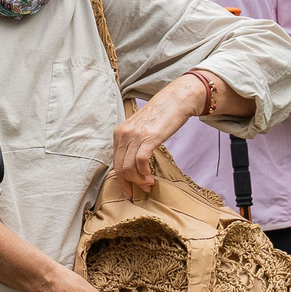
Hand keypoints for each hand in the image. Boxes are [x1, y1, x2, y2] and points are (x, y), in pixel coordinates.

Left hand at [109, 75, 204, 194]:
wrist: (175, 101)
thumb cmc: (160, 116)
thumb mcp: (140, 129)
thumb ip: (134, 144)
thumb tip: (134, 166)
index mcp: (119, 133)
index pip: (115, 162)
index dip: (122, 180)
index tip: (129, 191)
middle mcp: (123, 134)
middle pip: (119, 167)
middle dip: (130, 183)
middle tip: (143, 189)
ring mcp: (135, 135)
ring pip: (128, 167)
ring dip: (138, 180)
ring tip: (148, 184)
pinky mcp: (148, 137)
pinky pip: (140, 161)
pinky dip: (144, 173)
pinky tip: (151, 177)